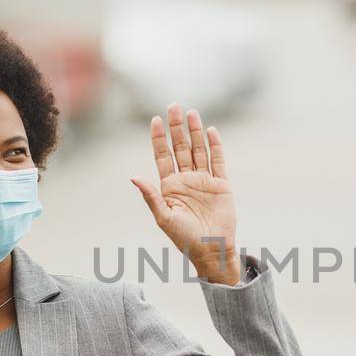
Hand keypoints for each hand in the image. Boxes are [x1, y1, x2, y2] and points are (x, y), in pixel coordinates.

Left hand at [130, 104, 240, 285]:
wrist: (211, 249)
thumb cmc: (184, 238)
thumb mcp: (164, 217)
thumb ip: (151, 197)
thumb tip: (134, 178)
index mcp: (170, 186)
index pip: (163, 155)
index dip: (159, 138)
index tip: (156, 120)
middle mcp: (186, 179)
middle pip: (181, 147)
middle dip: (177, 127)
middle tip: (174, 106)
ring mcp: (204, 180)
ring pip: (199, 150)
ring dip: (195, 131)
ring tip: (192, 113)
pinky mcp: (221, 184)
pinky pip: (218, 161)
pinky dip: (215, 146)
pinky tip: (210, 131)